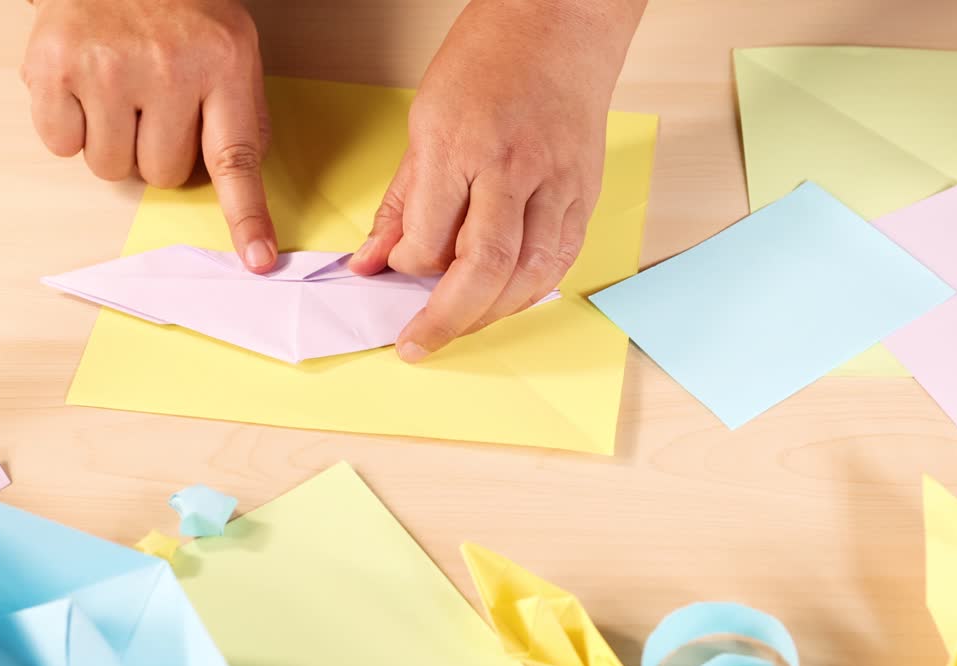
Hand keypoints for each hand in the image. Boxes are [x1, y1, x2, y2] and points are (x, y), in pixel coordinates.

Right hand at [21, 0, 277, 271]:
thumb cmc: (180, 7)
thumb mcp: (233, 48)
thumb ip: (241, 116)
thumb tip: (239, 189)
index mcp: (223, 65)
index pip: (237, 160)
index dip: (247, 217)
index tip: (257, 260)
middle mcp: (166, 69)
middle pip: (161, 175)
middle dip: (156, 153)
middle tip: (153, 107)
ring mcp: (105, 69)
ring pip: (109, 168)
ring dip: (112, 143)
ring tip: (117, 91)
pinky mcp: (52, 68)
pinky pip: (62, 145)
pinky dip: (69, 125)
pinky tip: (83, 86)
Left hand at [348, 0, 645, 361]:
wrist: (562, 22)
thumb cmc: (490, 59)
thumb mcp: (425, 118)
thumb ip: (403, 200)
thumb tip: (372, 260)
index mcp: (461, 145)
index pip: (430, 237)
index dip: (407, 268)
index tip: (394, 272)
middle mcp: (512, 168)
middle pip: (483, 268)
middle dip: (447, 319)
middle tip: (418, 342)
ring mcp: (556, 182)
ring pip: (529, 274)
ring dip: (492, 314)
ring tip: (462, 325)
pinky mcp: (584, 191)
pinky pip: (562, 258)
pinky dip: (531, 289)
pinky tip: (506, 299)